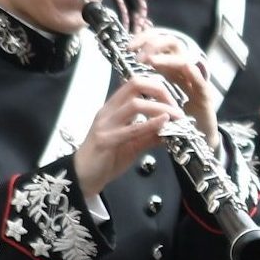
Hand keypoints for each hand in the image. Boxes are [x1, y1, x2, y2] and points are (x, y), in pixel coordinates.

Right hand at [74, 76, 183, 197]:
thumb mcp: (133, 144)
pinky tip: (164, 122)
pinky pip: (131, 128)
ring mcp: (106, 124)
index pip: (135, 83)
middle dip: (160, 90)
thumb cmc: (106, 158)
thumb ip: (150, 134)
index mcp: (114, 107)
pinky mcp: (106, 140)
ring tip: (176, 116)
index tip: (173, 100)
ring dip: (160, 107)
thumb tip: (171, 128)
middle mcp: (109, 111)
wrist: (83, 176)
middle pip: (135, 85)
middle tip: (177, 105)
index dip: (157, 86)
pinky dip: (150, 123)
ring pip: (135, 104)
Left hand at [130, 30, 216, 148]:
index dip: (145, 39)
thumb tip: (123, 73)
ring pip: (183, 58)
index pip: (160, 43)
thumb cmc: (174, 120)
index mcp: (171, 69)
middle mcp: (184, 70)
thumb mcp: (156, 100)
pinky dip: (187, 70)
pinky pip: (198, 78)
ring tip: (148, 60)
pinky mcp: (205, 94)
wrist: (196, 141)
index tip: (128, 46)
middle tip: (136, 52)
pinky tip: (176, 70)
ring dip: (165, 57)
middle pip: (172, 42)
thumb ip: (145, 87)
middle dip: (153, 42)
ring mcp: (196, 81)